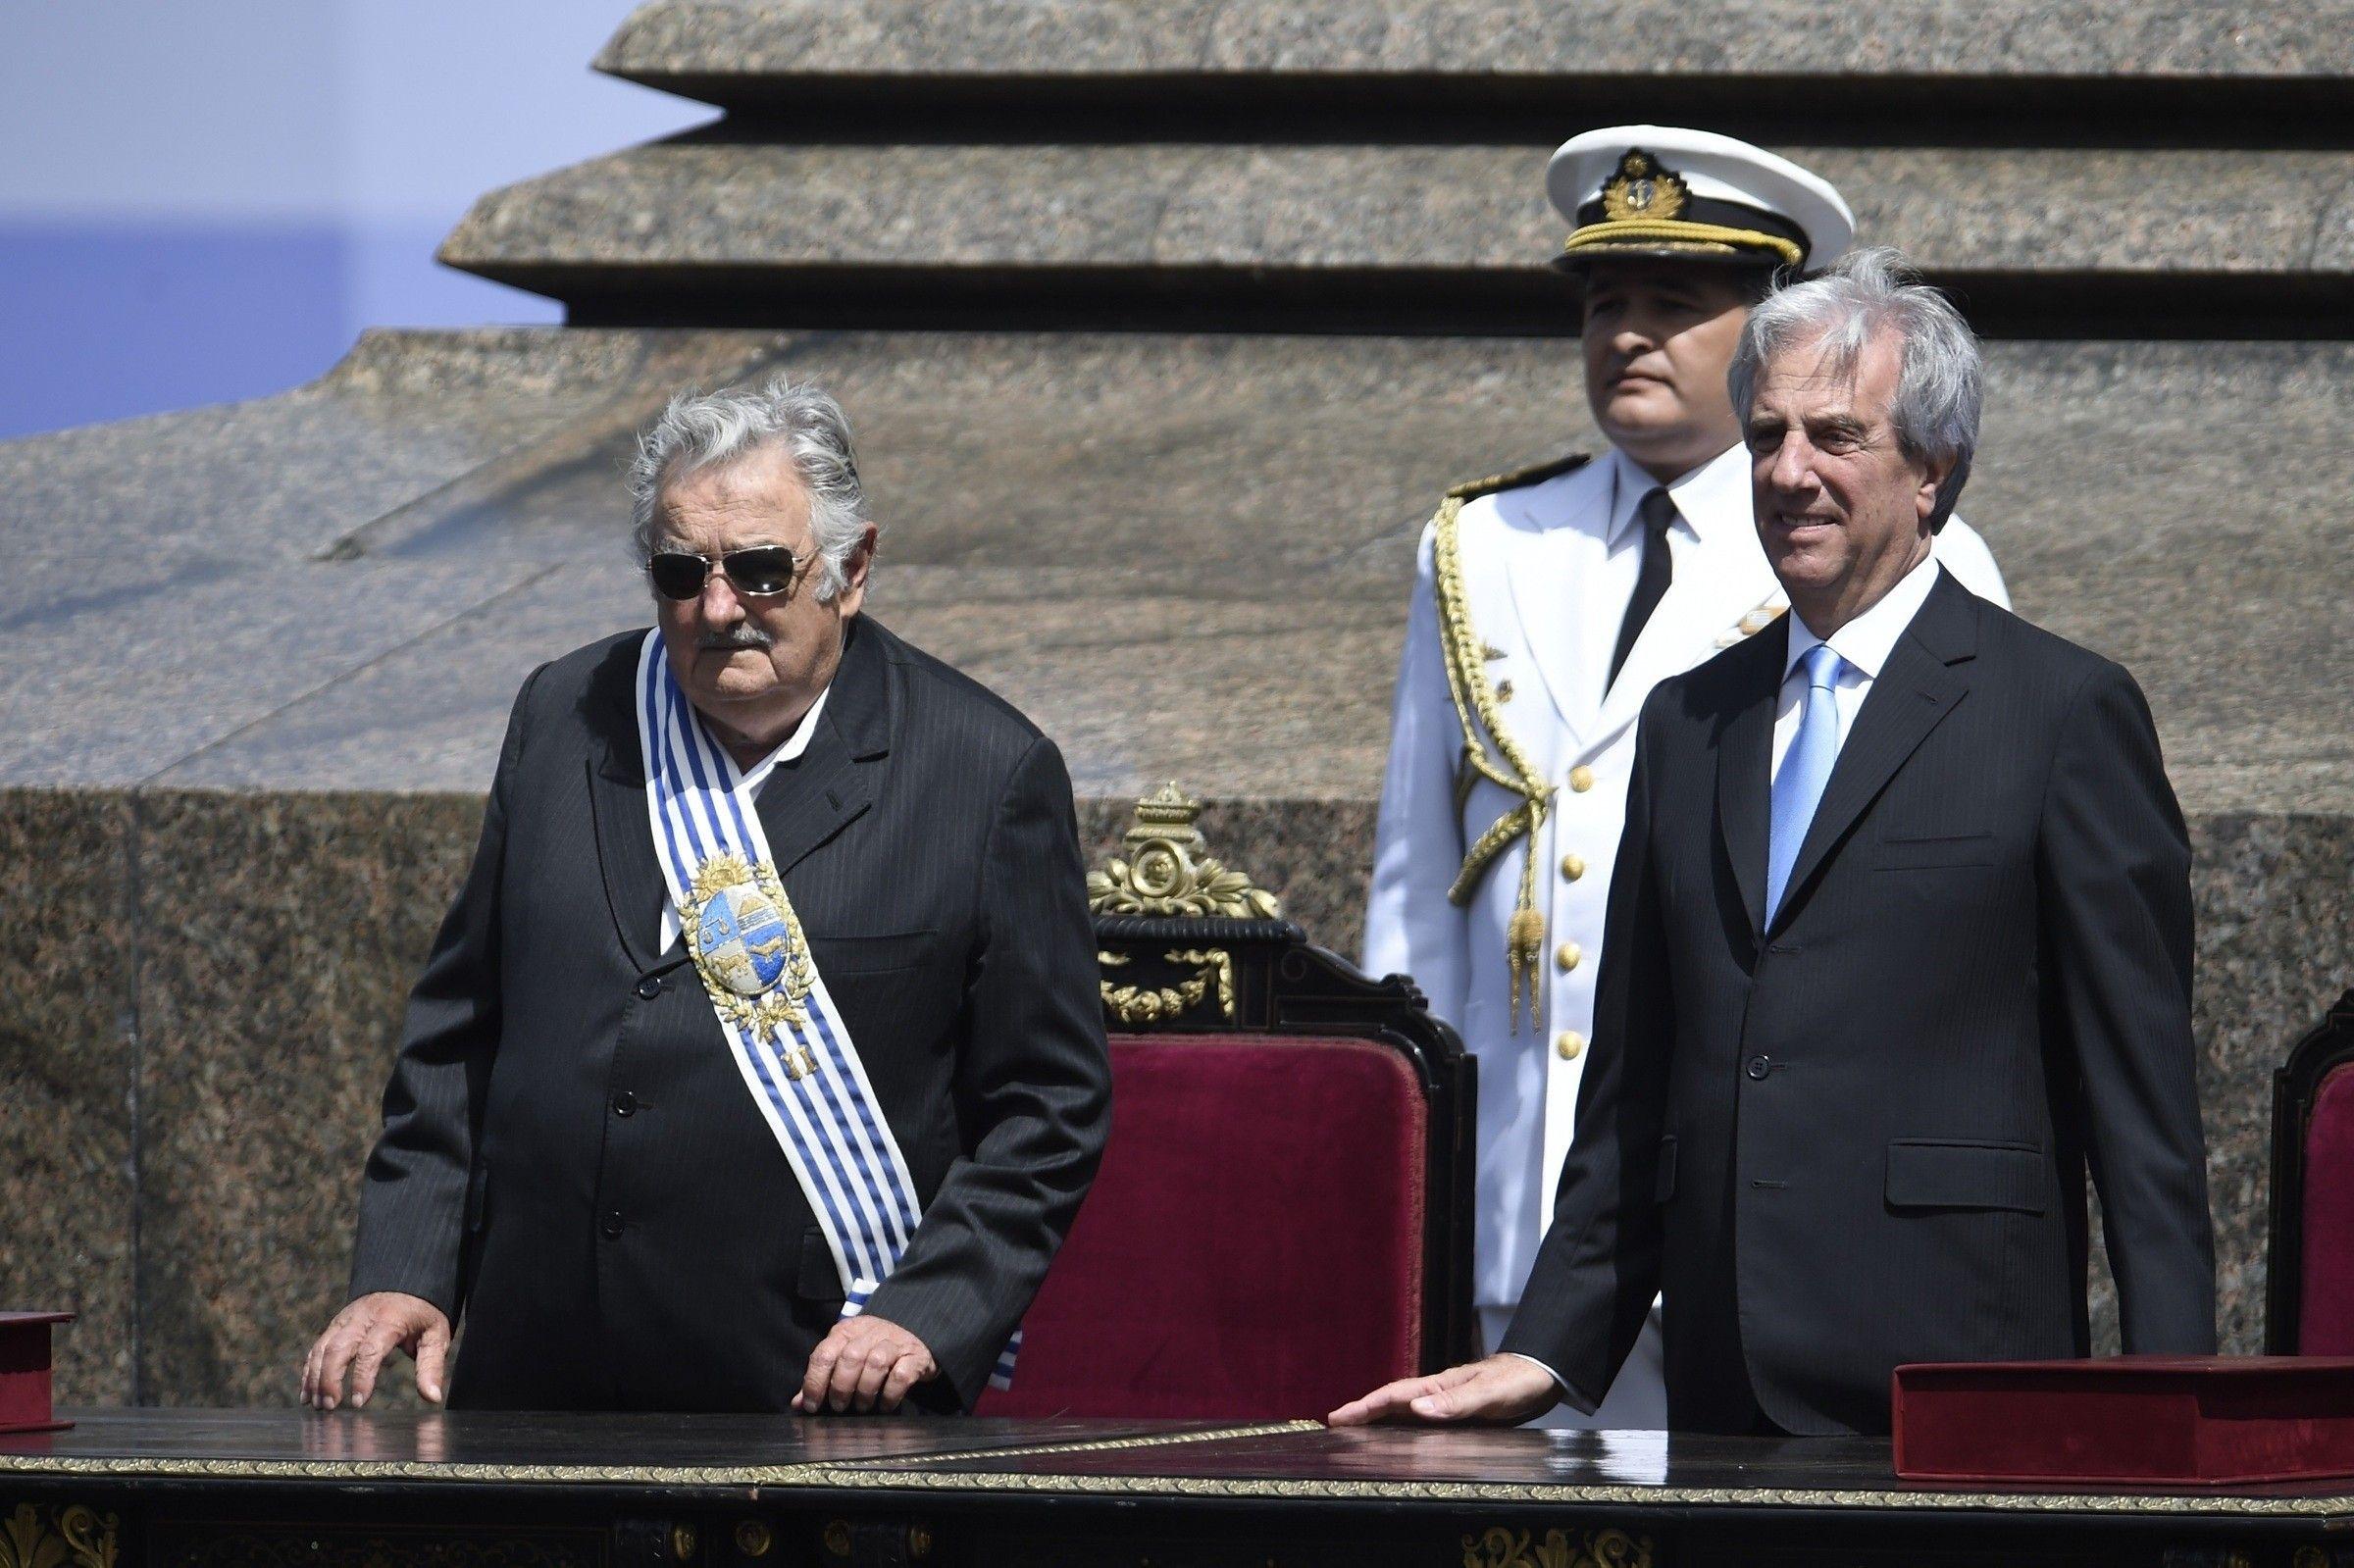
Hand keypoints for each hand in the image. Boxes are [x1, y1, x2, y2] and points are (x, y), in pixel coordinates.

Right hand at [303, 1292, 452, 1409]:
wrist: (408, 1283)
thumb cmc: (424, 1314)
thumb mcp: (436, 1336)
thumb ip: (431, 1366)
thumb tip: (433, 1398)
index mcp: (389, 1320)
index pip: (370, 1350)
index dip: (362, 1378)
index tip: (359, 1403)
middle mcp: (362, 1318)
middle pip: (337, 1348)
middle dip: (330, 1379)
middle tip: (330, 1407)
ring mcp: (345, 1320)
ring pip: (322, 1348)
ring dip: (315, 1378)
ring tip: (317, 1405)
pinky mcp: (336, 1324)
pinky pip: (317, 1347)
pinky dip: (309, 1370)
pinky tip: (308, 1394)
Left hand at [793, 1313, 937, 1413]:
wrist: (916, 1337)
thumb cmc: (873, 1351)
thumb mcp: (846, 1357)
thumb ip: (823, 1378)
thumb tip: (798, 1403)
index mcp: (847, 1331)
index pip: (824, 1353)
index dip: (815, 1382)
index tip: (812, 1405)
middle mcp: (870, 1332)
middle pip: (850, 1357)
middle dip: (841, 1387)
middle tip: (839, 1407)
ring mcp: (895, 1342)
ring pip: (876, 1363)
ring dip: (865, 1391)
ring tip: (861, 1407)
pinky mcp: (915, 1356)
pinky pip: (901, 1376)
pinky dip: (890, 1395)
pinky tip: (884, 1406)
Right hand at [1326, 1354, 1560, 1426]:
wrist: (1544, 1373)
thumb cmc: (1518, 1382)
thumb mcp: (1489, 1394)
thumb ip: (1455, 1403)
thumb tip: (1415, 1410)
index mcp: (1439, 1385)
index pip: (1393, 1396)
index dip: (1364, 1407)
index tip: (1337, 1417)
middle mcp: (1439, 1393)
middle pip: (1393, 1403)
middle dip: (1364, 1413)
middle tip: (1336, 1426)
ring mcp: (1448, 1402)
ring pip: (1406, 1412)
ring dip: (1381, 1422)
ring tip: (1358, 1435)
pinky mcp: (1461, 1413)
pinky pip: (1424, 1422)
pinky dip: (1406, 1430)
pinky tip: (1404, 1441)